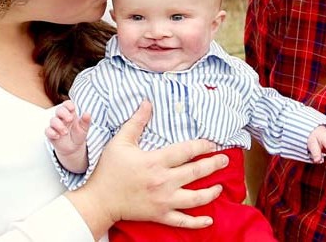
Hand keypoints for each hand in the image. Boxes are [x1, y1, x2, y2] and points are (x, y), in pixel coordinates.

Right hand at [45, 100, 89, 172]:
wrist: (73, 148)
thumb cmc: (78, 135)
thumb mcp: (84, 128)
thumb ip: (85, 121)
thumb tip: (87, 113)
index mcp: (70, 114)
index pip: (67, 105)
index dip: (68, 105)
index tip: (72, 108)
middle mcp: (62, 118)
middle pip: (59, 110)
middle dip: (64, 113)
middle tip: (70, 119)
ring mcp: (55, 126)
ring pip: (53, 120)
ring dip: (59, 125)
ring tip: (66, 132)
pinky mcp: (51, 134)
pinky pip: (47, 131)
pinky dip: (52, 133)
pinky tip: (58, 136)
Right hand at [64, 101, 228, 238]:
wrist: (100, 201)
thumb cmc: (109, 170)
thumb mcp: (120, 142)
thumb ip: (136, 122)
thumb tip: (147, 102)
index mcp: (155, 161)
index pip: (186, 151)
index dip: (203, 145)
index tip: (212, 143)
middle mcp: (163, 181)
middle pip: (196, 172)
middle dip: (214, 164)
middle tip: (225, 159)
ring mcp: (163, 201)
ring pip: (195, 198)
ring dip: (211, 192)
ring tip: (220, 186)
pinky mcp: (160, 215)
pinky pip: (183, 221)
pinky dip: (197, 222)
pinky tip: (209, 219)